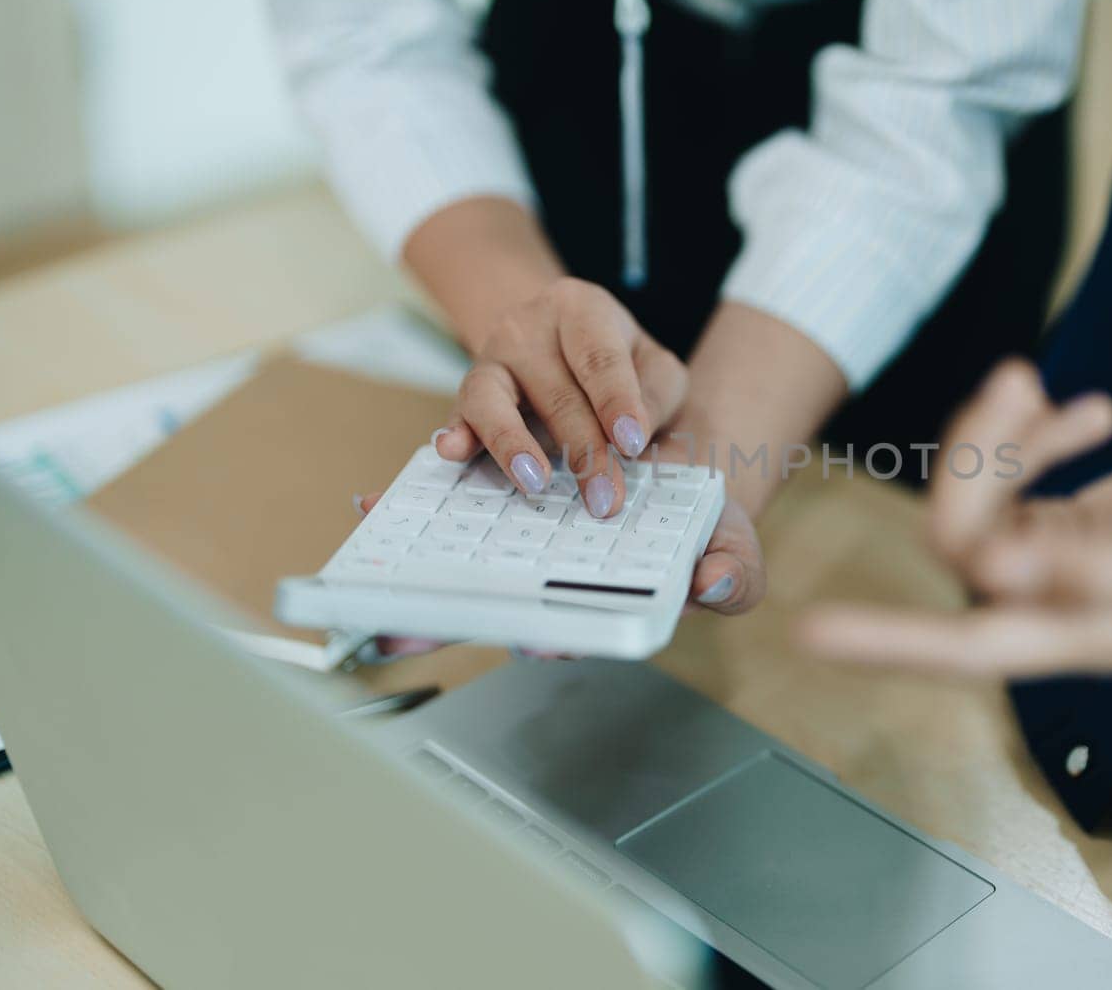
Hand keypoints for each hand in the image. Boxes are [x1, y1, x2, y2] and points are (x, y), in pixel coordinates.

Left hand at [351, 485, 764, 657]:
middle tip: (405, 627)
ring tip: (382, 566)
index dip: (546, 637)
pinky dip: (414, 503)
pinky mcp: (501, 491)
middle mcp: (551, 580)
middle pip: (494, 609)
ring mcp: (520, 541)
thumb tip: (711, 586)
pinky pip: (452, 502)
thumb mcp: (734, 548)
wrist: (685, 468)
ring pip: (462, 562)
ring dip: (419, 566)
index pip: (566, 633)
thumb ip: (733, 576)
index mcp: (600, 604)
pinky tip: (377, 501)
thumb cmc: (702, 528)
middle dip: (448, 620)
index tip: (530, 642)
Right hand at [432, 278, 687, 519]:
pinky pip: (458, 413)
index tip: (632, 442)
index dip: (616, 400)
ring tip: (536, 481)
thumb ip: (656, 396)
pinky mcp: (468, 392)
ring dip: (514, 444)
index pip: (600, 357)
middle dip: (585, 451)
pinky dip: (455, 433)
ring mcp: (491, 358)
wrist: (556, 340)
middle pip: (557, 393)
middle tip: (606, 498)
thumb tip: (635, 440)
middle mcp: (527, 326)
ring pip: (494, 398)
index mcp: (581, 308)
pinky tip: (453, 450)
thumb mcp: (653, 365)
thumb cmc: (616, 360)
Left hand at [800, 358, 1111, 676]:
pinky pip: (1009, 479)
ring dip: (997, 435)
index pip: (967, 642)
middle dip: (974, 458)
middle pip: (962, 541)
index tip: (809, 632)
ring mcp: (1053, 565)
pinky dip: (1030, 434)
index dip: (889, 640)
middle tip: (1018, 385)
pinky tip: (1082, 410)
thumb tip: (990, 578)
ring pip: (977, 500)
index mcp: (1086, 633)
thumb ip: (1092, 568)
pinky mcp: (1060, 525)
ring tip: (1039, 383)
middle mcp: (1055, 605)